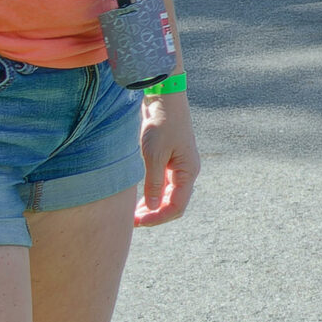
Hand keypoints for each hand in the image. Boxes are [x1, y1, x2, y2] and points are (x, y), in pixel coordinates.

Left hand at [135, 93, 197, 225]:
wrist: (164, 99)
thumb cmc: (161, 125)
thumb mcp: (154, 156)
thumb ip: (153, 183)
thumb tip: (152, 207)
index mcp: (188, 172)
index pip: (176, 206)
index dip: (158, 218)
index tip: (138, 222)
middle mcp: (187, 172)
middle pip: (174, 204)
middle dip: (155, 215)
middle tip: (133, 221)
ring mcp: (180, 167)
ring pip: (169, 196)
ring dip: (154, 207)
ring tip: (134, 215)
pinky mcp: (171, 161)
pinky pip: (165, 186)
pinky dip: (154, 196)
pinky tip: (140, 201)